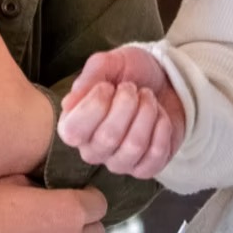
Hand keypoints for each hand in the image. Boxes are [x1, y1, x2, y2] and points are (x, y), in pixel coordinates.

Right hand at [56, 46, 183, 177]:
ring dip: (147, 113)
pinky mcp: (145, 169)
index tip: (108, 86)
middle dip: (127, 104)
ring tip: (148, 98)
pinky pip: (155, 157)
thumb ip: (88, 78)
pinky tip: (159, 116)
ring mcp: (118, 162)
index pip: (73, 131)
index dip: (94, 105)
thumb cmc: (129, 72)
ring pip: (134, 146)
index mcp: (73, 125)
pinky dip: (162, 129)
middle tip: (132, 88)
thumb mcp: (107, 63)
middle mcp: (92, 149)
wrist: (165, 78)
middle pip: (108, 137)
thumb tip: (68, 103)